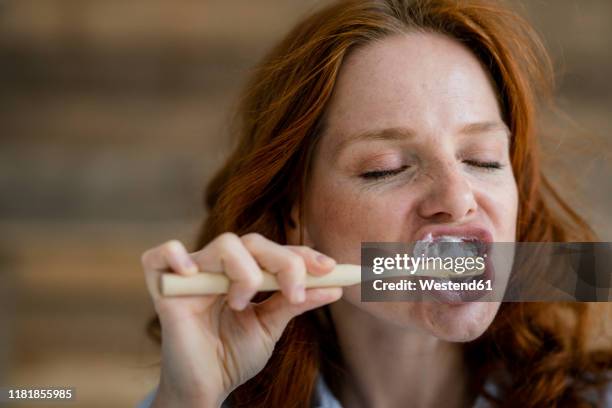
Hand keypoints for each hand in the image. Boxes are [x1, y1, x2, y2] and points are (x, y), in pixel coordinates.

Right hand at [142, 232, 342, 406]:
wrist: (206, 387)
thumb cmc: (233, 356)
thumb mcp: (270, 327)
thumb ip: (296, 303)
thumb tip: (335, 287)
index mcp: (244, 273)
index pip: (274, 250)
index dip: (302, 254)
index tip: (330, 269)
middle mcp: (219, 269)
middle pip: (253, 241)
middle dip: (284, 262)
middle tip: (295, 293)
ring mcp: (191, 276)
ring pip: (224, 244)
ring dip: (245, 272)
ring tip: (241, 304)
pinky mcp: (164, 290)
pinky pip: (160, 255)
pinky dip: (175, 256)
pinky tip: (191, 274)